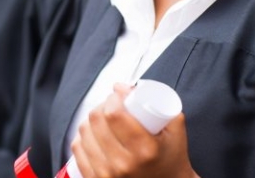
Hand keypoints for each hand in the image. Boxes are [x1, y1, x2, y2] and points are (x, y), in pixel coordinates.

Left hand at [71, 83, 198, 177]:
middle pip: (97, 121)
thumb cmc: (172, 160)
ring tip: (102, 118)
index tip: (118, 93)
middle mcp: (123, 164)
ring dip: (91, 120)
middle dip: (102, 105)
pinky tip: (91, 132)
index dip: (113, 98)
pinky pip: (78, 149)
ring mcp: (107, 174)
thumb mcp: (176, 132)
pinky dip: (82, 136)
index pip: (114, 114)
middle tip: (111, 104)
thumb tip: (123, 86)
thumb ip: (162, 105)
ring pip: (84, 133)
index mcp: (145, 150)